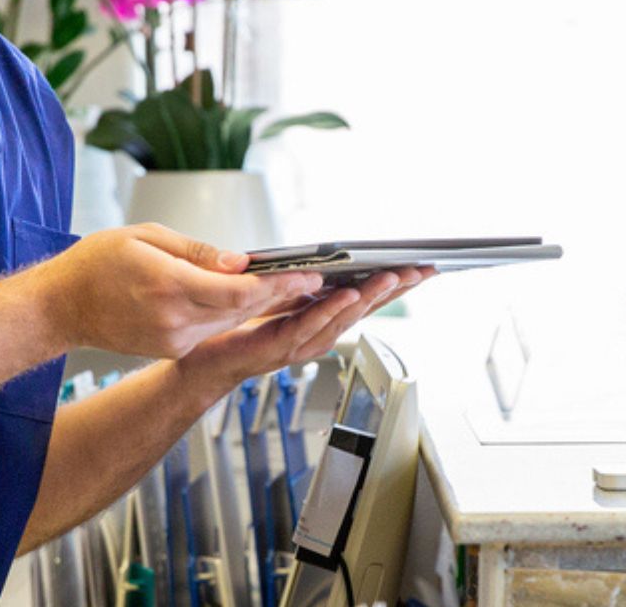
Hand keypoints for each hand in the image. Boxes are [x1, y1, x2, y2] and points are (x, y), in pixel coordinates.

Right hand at [39, 223, 323, 358]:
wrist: (61, 306)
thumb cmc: (96, 264)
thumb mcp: (147, 237)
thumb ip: (199, 252)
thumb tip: (240, 262)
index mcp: (169, 286)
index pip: (239, 293)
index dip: (278, 285)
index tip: (307, 276)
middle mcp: (174, 321)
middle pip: (242, 310)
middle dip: (281, 294)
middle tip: (313, 278)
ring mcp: (172, 340)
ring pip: (230, 321)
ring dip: (261, 305)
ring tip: (293, 286)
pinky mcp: (170, 349)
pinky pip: (211, 328)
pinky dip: (233, 314)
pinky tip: (251, 299)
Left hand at [180, 266, 430, 391]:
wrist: (202, 364)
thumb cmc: (238, 332)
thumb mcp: (280, 301)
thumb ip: (305, 286)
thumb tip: (331, 262)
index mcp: (321, 320)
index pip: (366, 299)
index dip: (396, 285)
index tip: (423, 267)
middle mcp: (317, 334)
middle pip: (365, 309)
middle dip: (396, 289)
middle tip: (422, 269)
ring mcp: (300, 343)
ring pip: (343, 318)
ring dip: (370, 297)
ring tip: (393, 276)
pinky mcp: (276, 346)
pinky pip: (308, 324)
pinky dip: (330, 310)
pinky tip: (348, 294)